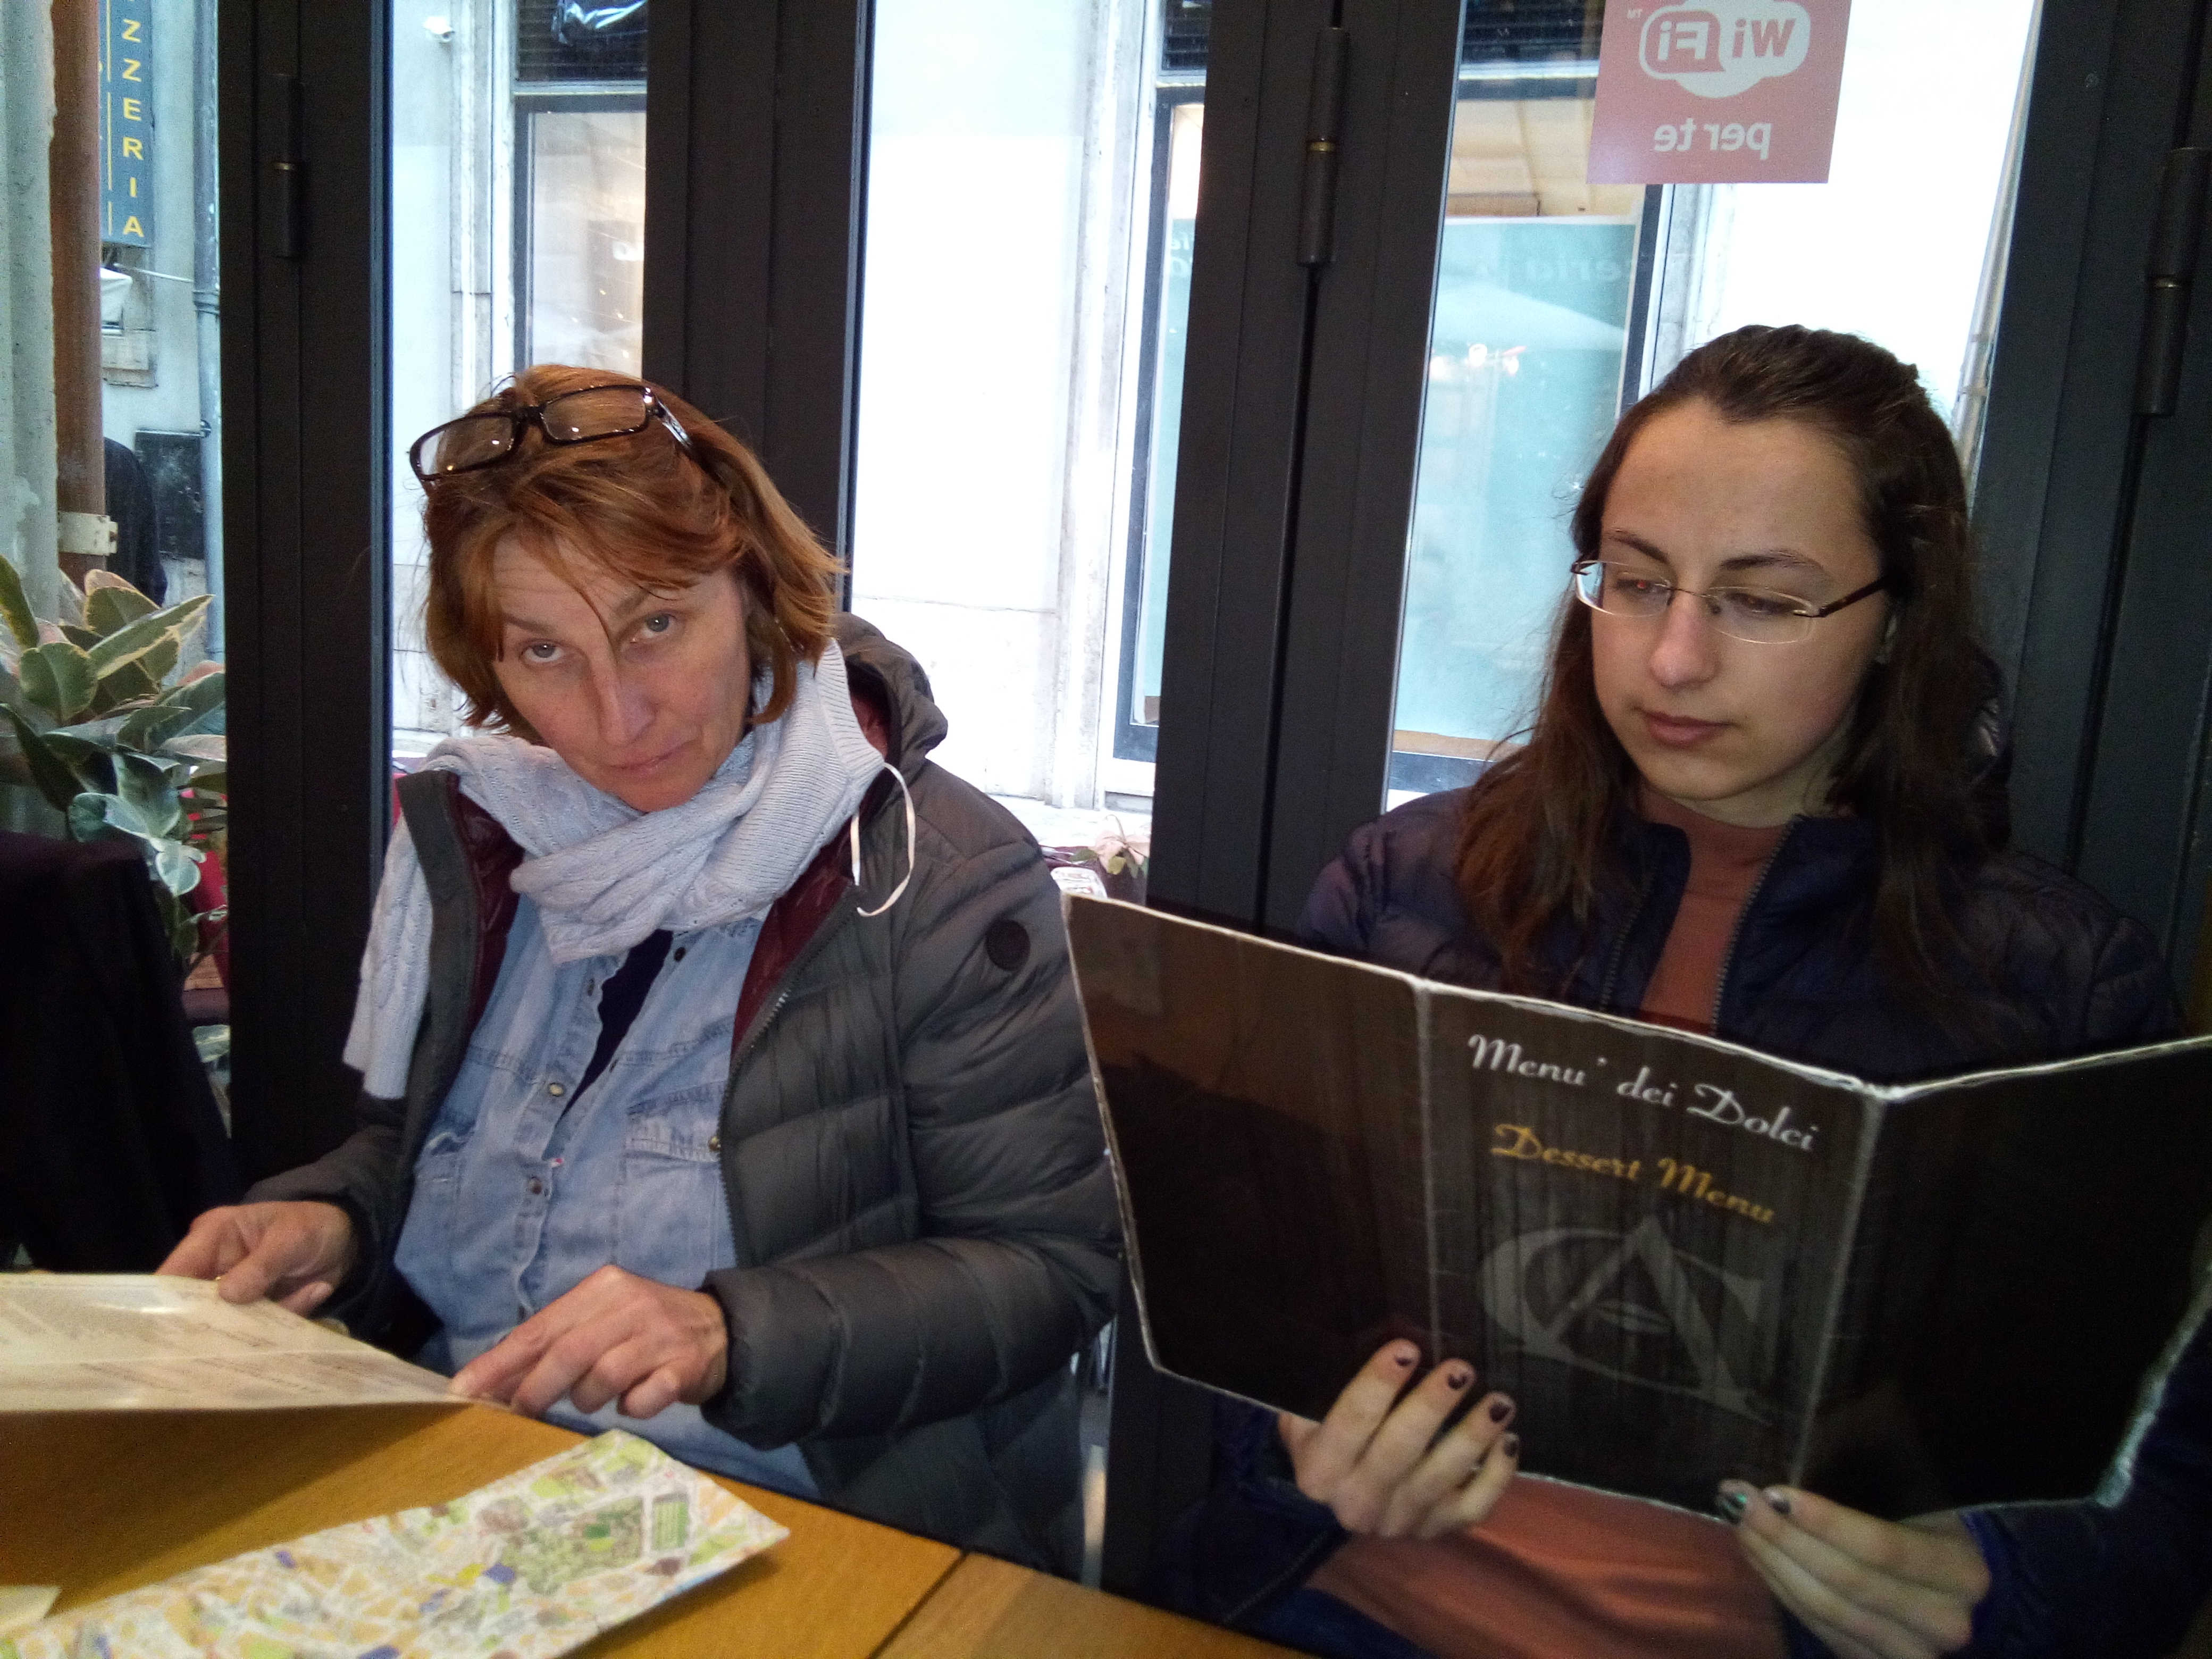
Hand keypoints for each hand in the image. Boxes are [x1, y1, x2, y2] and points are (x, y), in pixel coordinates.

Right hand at [156, 1201, 357, 1315]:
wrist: (347, 1239)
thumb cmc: (312, 1226)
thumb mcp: (291, 1238)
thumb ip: (260, 1265)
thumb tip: (226, 1295)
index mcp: (213, 1237)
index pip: (175, 1271)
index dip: (164, 1302)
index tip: (163, 1334)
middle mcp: (215, 1267)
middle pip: (192, 1305)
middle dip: (205, 1327)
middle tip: (216, 1349)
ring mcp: (235, 1292)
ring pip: (225, 1323)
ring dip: (248, 1330)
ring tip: (271, 1325)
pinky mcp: (255, 1310)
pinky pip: (259, 1327)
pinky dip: (280, 1323)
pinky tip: (312, 1293)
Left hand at [450, 1264, 728, 1421]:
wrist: (720, 1330)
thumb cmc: (643, 1329)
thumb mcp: (601, 1320)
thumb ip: (556, 1343)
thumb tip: (494, 1384)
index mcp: (603, 1288)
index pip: (539, 1329)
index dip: (499, 1363)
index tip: (463, 1391)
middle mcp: (631, 1305)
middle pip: (568, 1352)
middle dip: (536, 1389)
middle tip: (520, 1412)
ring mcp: (660, 1336)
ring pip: (602, 1379)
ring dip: (589, 1399)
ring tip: (598, 1395)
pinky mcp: (685, 1367)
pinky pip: (641, 1402)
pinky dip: (631, 1409)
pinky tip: (637, 1399)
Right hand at [1277, 1340, 1519, 1539]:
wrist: (1337, 1498)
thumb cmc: (1327, 1434)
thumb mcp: (1304, 1411)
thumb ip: (1320, 1382)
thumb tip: (1352, 1325)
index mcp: (1319, 1469)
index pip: (1350, 1422)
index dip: (1378, 1384)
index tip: (1407, 1347)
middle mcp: (1356, 1502)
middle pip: (1397, 1451)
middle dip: (1431, 1407)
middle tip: (1461, 1370)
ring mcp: (1398, 1520)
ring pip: (1439, 1478)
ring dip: (1472, 1437)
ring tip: (1499, 1401)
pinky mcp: (1433, 1529)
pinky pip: (1471, 1508)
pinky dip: (1495, 1476)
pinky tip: (1509, 1441)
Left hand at [1721, 1481, 1990, 1658]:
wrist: (1958, 1594)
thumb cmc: (1934, 1529)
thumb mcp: (1925, 1501)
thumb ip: (1879, 1482)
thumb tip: (1804, 1453)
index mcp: (1961, 1572)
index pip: (1884, 1549)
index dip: (1827, 1523)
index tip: (1776, 1493)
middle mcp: (1943, 1622)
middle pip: (1847, 1582)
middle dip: (1784, 1537)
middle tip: (1739, 1499)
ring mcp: (1909, 1653)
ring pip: (1825, 1609)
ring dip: (1773, 1562)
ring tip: (1738, 1521)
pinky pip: (1819, 1628)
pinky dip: (1781, 1588)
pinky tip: (1757, 1554)